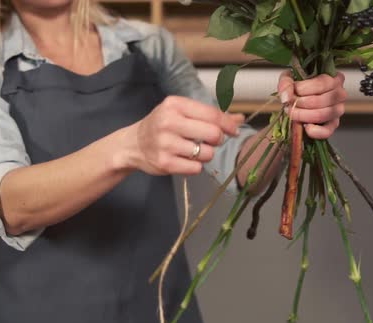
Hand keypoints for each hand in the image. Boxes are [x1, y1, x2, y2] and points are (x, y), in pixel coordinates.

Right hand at [128, 96, 243, 175]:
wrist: (133, 144)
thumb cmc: (162, 125)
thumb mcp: (181, 112)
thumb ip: (210, 115)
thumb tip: (240, 119)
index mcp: (175, 105)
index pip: (212, 114)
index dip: (228, 124)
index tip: (235, 130)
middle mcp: (169, 122)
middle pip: (213, 134)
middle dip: (218, 139)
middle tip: (212, 141)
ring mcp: (166, 143)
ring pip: (206, 153)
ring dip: (206, 154)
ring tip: (195, 151)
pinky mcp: (165, 163)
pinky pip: (196, 168)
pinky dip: (195, 166)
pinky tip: (186, 160)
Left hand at [277, 70, 346, 139]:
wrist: (299, 99)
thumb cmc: (299, 85)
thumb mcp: (290, 77)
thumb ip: (286, 83)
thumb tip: (287, 97)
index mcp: (334, 78)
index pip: (322, 83)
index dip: (304, 89)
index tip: (293, 92)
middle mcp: (340, 94)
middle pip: (322, 100)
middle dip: (301, 104)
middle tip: (289, 105)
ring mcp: (338, 110)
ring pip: (323, 115)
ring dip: (303, 115)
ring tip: (292, 114)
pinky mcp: (333, 125)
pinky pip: (327, 131)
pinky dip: (315, 131)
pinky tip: (305, 126)